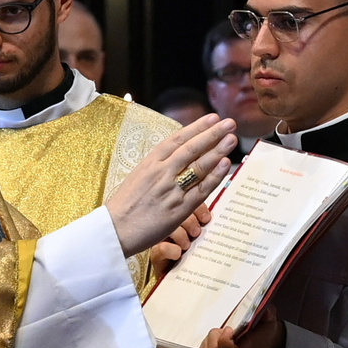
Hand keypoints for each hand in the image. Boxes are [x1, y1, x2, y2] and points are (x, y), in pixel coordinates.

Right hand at [106, 115, 236, 255]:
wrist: (115, 230)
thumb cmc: (126, 205)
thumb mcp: (139, 176)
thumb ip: (158, 166)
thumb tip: (178, 156)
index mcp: (150, 162)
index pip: (177, 139)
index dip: (197, 127)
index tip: (212, 118)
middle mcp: (161, 172)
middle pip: (191, 148)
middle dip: (212, 134)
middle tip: (229, 123)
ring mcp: (171, 189)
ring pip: (198, 166)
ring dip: (217, 150)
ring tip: (232, 139)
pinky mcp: (179, 209)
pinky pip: (201, 190)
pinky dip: (214, 176)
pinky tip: (225, 164)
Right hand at [149, 206, 211, 273]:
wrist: (182, 280)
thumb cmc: (195, 258)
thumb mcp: (203, 240)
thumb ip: (206, 228)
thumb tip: (214, 219)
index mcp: (183, 219)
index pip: (189, 205)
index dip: (198, 209)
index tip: (206, 219)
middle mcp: (171, 225)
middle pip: (178, 213)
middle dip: (190, 221)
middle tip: (197, 233)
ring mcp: (161, 239)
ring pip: (169, 228)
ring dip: (181, 235)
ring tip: (187, 246)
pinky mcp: (156, 254)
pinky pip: (162, 247)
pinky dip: (172, 249)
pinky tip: (178, 254)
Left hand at [199, 305, 284, 347]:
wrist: (265, 346)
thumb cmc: (264, 333)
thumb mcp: (269, 321)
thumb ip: (267, 313)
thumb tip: (264, 310)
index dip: (225, 337)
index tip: (231, 329)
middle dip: (216, 336)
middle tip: (226, 331)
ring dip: (210, 340)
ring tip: (222, 335)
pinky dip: (207, 346)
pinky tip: (217, 341)